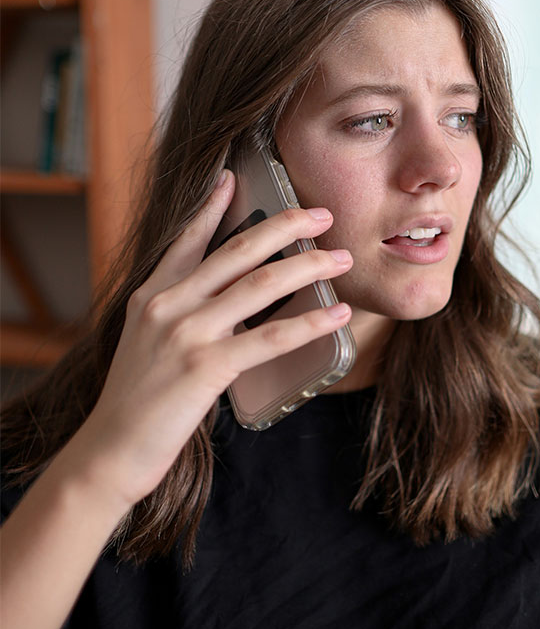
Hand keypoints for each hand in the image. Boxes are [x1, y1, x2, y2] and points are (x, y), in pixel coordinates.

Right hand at [69, 170, 352, 509]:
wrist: (109, 450)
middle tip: (322, 215)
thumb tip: (227, 303)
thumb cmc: (133, 403)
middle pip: (237, 251)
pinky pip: (270, 337)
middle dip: (285, 226)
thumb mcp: (146, 343)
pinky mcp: (205, 367)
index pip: (187, 239)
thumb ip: (179, 315)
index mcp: (151, 296)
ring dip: (309, 267)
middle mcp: (167, 304)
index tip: (234, 177)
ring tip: (341, 260)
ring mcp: (185, 333)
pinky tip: (336, 315)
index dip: (213, 206)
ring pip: (260, 285)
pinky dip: (310, 323)